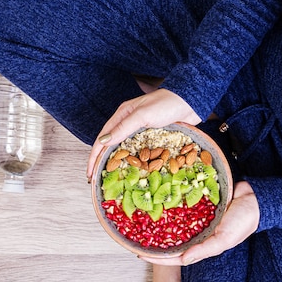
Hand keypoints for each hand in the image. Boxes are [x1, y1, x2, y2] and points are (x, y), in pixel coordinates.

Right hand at [86, 89, 200, 179]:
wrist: (191, 101)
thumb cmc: (166, 104)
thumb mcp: (142, 115)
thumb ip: (123, 127)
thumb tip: (103, 141)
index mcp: (122, 115)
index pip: (103, 138)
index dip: (94, 156)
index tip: (90, 173)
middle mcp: (129, 123)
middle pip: (111, 145)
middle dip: (102, 162)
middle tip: (97, 180)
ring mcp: (141, 131)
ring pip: (125, 150)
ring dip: (118, 164)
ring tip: (112, 179)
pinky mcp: (154, 138)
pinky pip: (140, 152)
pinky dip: (135, 162)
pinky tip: (133, 172)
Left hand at [139, 181, 259, 265]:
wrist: (256, 198)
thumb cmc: (244, 221)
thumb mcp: (224, 238)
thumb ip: (204, 249)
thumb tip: (183, 259)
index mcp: (203, 245)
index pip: (175, 257)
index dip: (157, 258)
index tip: (140, 254)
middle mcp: (198, 234)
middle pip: (171, 242)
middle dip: (153, 242)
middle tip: (134, 238)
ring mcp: (197, 219)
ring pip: (173, 225)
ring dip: (159, 225)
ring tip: (142, 222)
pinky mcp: (198, 205)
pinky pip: (180, 208)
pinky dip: (169, 208)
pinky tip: (158, 204)